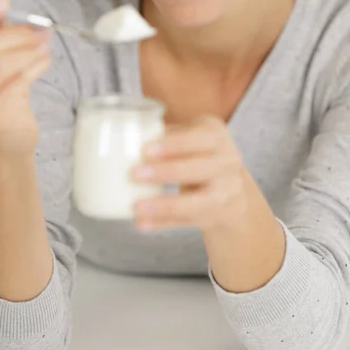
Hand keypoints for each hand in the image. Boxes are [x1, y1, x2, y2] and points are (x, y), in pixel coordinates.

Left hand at [132, 115, 246, 232]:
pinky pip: (190, 221)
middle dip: (166, 172)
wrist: (231, 185)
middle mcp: (228, 162)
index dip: (172, 145)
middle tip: (134, 174)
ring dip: (164, 205)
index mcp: (216, 136)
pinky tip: (143, 223)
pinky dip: (164, 223)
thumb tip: (127, 137)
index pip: (198, 138)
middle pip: (198, 168)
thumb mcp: (190, 135)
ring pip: (197, 202)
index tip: (145, 150)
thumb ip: (165, 135)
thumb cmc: (198, 152)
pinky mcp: (219, 215)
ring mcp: (227, 191)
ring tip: (136, 207)